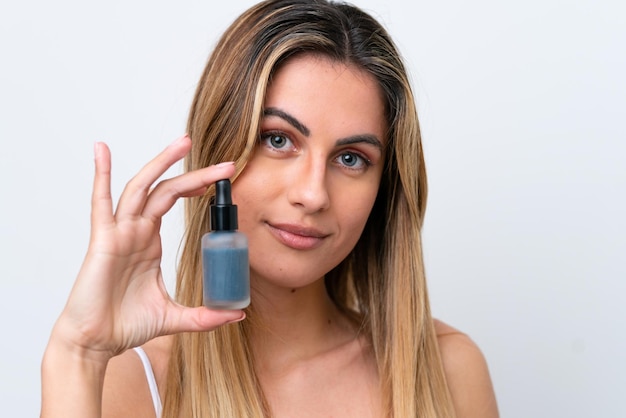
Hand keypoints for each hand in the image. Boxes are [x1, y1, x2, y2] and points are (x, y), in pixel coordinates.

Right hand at [52, 135, 243, 361]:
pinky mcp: (103, 240)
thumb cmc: (126, 325)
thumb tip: (237, 314)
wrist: (96, 342)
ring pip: (141, 188)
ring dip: (161, 163)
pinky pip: (100, 202)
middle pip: (166, 190)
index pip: (176, 201)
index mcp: (150, 242)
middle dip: (194, 174)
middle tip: (224, 163)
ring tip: (183, 143)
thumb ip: (205, 316)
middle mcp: (136, 231)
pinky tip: (102, 150)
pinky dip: (101, 174)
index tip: (222, 179)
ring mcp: (119, 232)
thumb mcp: (175, 317)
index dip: (197, 187)